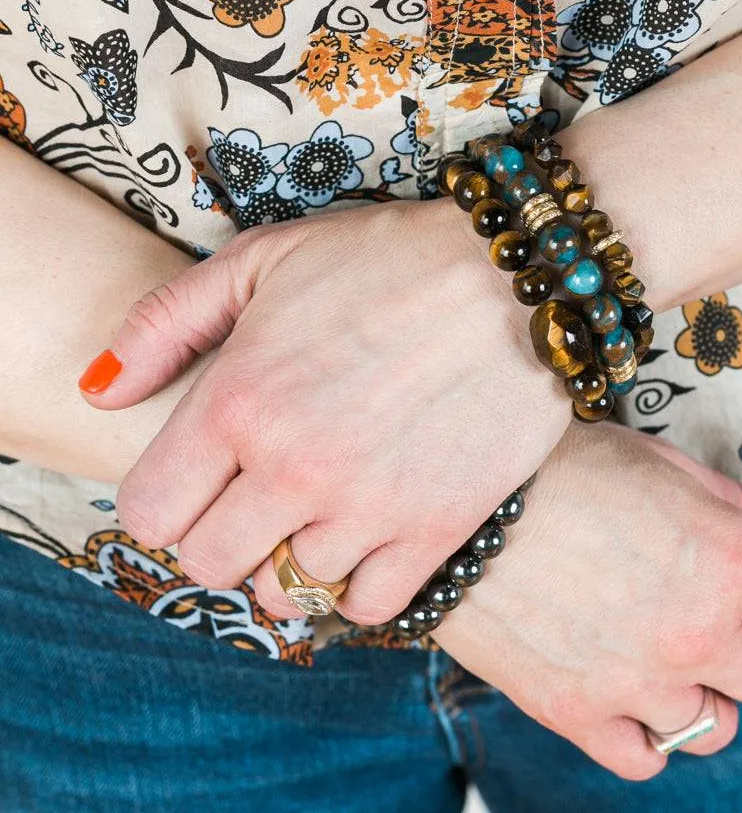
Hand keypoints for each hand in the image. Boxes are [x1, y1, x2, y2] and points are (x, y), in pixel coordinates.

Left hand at [80, 199, 568, 622]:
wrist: (520, 274)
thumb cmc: (390, 258)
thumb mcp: (265, 258)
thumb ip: (166, 321)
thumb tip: (100, 391)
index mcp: (238, 400)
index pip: (150, 514)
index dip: (167, 499)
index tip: (200, 478)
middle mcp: (294, 468)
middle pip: (212, 564)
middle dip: (224, 533)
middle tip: (260, 492)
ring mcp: (370, 506)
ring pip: (289, 591)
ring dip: (294, 555)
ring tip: (323, 504)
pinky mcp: (439, 528)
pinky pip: (370, 605)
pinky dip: (360, 581)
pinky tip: (371, 532)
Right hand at [432, 421, 741, 780]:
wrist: (458, 498)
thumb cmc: (563, 466)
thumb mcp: (663, 465)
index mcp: (729, 561)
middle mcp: (694, 632)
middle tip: (721, 617)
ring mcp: (634, 681)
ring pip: (715, 728)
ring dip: (700, 691)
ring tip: (658, 644)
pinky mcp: (575, 713)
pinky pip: (646, 760)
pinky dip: (644, 729)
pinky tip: (622, 681)